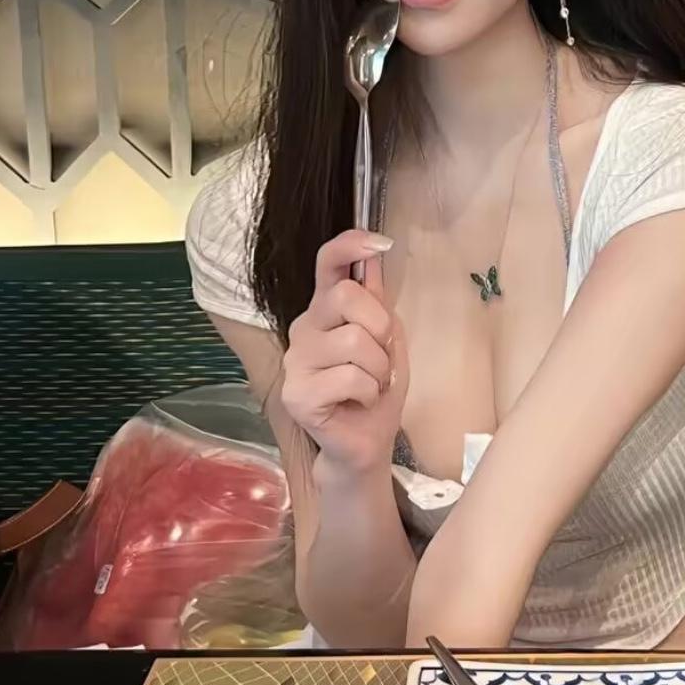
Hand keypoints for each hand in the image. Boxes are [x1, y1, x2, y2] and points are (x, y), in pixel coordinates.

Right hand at [280, 230, 408, 476]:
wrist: (366, 442)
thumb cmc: (375, 388)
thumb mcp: (388, 339)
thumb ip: (378, 301)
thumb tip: (374, 255)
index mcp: (326, 309)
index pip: (327, 263)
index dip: (350, 245)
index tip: (379, 242)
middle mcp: (305, 327)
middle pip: (345, 296)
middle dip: (380, 327)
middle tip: (381, 356)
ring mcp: (296, 360)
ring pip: (353, 340)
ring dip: (379, 368)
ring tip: (372, 385)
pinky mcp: (297, 393)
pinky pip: (350, 377)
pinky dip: (370, 391)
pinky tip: (360, 402)